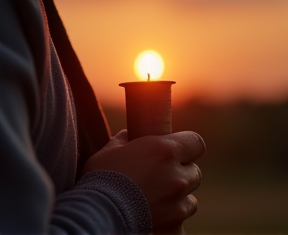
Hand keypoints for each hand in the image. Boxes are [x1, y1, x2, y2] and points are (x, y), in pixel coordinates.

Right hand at [82, 130, 204, 233]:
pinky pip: (182, 223)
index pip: (196, 142)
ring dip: (178, 198)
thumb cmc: (100, 179)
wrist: (94, 215)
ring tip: (156, 200)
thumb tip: (129, 135)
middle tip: (162, 177)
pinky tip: (155, 217)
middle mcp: (176, 176)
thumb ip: (124, 140)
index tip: (179, 150)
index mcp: (164, 150)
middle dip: (181, 173)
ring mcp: (178, 204)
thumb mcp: (109, 151)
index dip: (189, 146)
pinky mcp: (175, 228)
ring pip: (190, 199)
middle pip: (194, 172)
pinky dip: (173, 221)